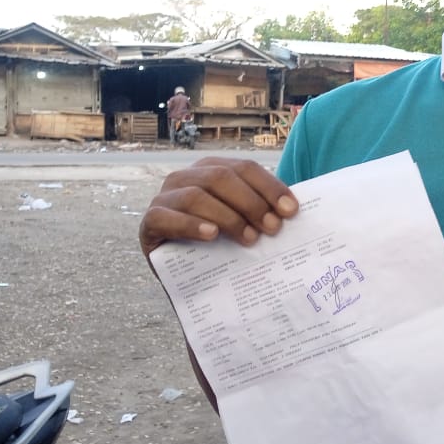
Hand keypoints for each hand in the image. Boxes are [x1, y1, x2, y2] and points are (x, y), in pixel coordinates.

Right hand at [139, 157, 298, 257]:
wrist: (184, 275)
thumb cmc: (220, 243)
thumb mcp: (242, 222)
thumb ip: (262, 211)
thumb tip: (294, 211)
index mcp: (212, 169)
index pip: (245, 168)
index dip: (270, 186)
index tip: (291, 210)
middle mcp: (187, 176)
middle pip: (222, 178)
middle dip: (252, 202)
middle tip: (273, 228)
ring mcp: (165, 196)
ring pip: (197, 196)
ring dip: (228, 216)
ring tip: (249, 239)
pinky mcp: (150, 221)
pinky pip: (167, 217)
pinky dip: (191, 225)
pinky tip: (212, 235)